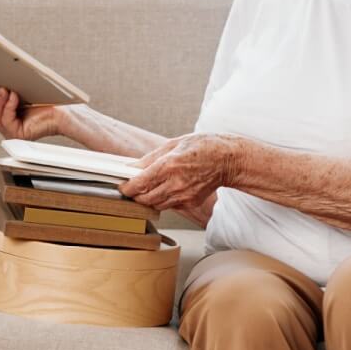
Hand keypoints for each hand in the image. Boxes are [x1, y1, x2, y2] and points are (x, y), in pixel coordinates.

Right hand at [0, 84, 66, 141]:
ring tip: (3, 90)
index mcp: (0, 116)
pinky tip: (14, 96)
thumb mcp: (16, 93)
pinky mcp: (18, 133)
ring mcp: (10, 130)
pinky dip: (9, 106)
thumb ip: (1, 90)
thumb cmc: (41, 101)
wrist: (59, 112)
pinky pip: (7, 119)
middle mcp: (3, 125)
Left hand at [120, 133, 242, 210]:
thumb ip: (150, 158)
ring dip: (148, 199)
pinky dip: (163, 200)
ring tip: (148, 188)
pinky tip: (166, 189)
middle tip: (132, 188)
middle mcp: (175, 183)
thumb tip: (132, 167)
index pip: (139, 184)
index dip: (126, 188)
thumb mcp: (174, 144)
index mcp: (168, 166)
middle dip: (135, 195)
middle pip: (144, 199)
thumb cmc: (203, 147)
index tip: (122, 186)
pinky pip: (169, 205)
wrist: (228, 160)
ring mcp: (184, 195)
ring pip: (156, 205)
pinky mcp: (190, 202)